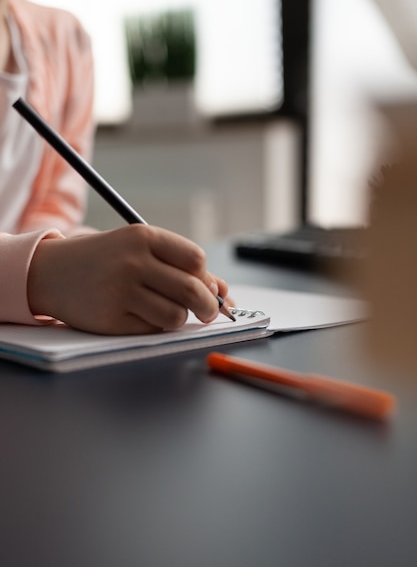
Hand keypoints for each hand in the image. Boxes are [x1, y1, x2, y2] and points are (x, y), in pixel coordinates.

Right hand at [27, 225, 229, 334]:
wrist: (51, 272)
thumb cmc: (106, 259)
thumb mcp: (139, 250)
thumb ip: (181, 266)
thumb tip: (225, 292)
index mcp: (143, 238)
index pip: (196, 260)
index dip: (206, 277)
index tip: (206, 287)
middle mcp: (132, 262)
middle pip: (193, 291)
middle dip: (208, 307)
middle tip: (207, 312)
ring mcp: (120, 292)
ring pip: (176, 316)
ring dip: (179, 318)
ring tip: (166, 310)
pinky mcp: (111, 319)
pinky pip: (152, 329)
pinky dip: (155, 325)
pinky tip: (139, 314)